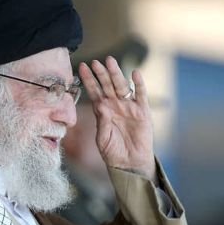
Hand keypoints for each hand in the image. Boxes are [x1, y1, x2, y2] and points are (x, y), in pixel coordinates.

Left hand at [78, 56, 156, 182]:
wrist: (130, 163)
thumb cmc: (113, 152)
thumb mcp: (102, 138)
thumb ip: (101, 122)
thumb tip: (101, 105)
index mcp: (102, 110)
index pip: (94, 91)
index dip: (88, 79)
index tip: (81, 67)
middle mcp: (115, 105)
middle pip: (106, 85)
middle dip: (101, 73)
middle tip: (95, 62)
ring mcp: (128, 106)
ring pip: (121, 86)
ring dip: (116, 73)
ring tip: (110, 61)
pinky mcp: (142, 111)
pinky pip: (141, 94)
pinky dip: (138, 83)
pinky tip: (134, 73)